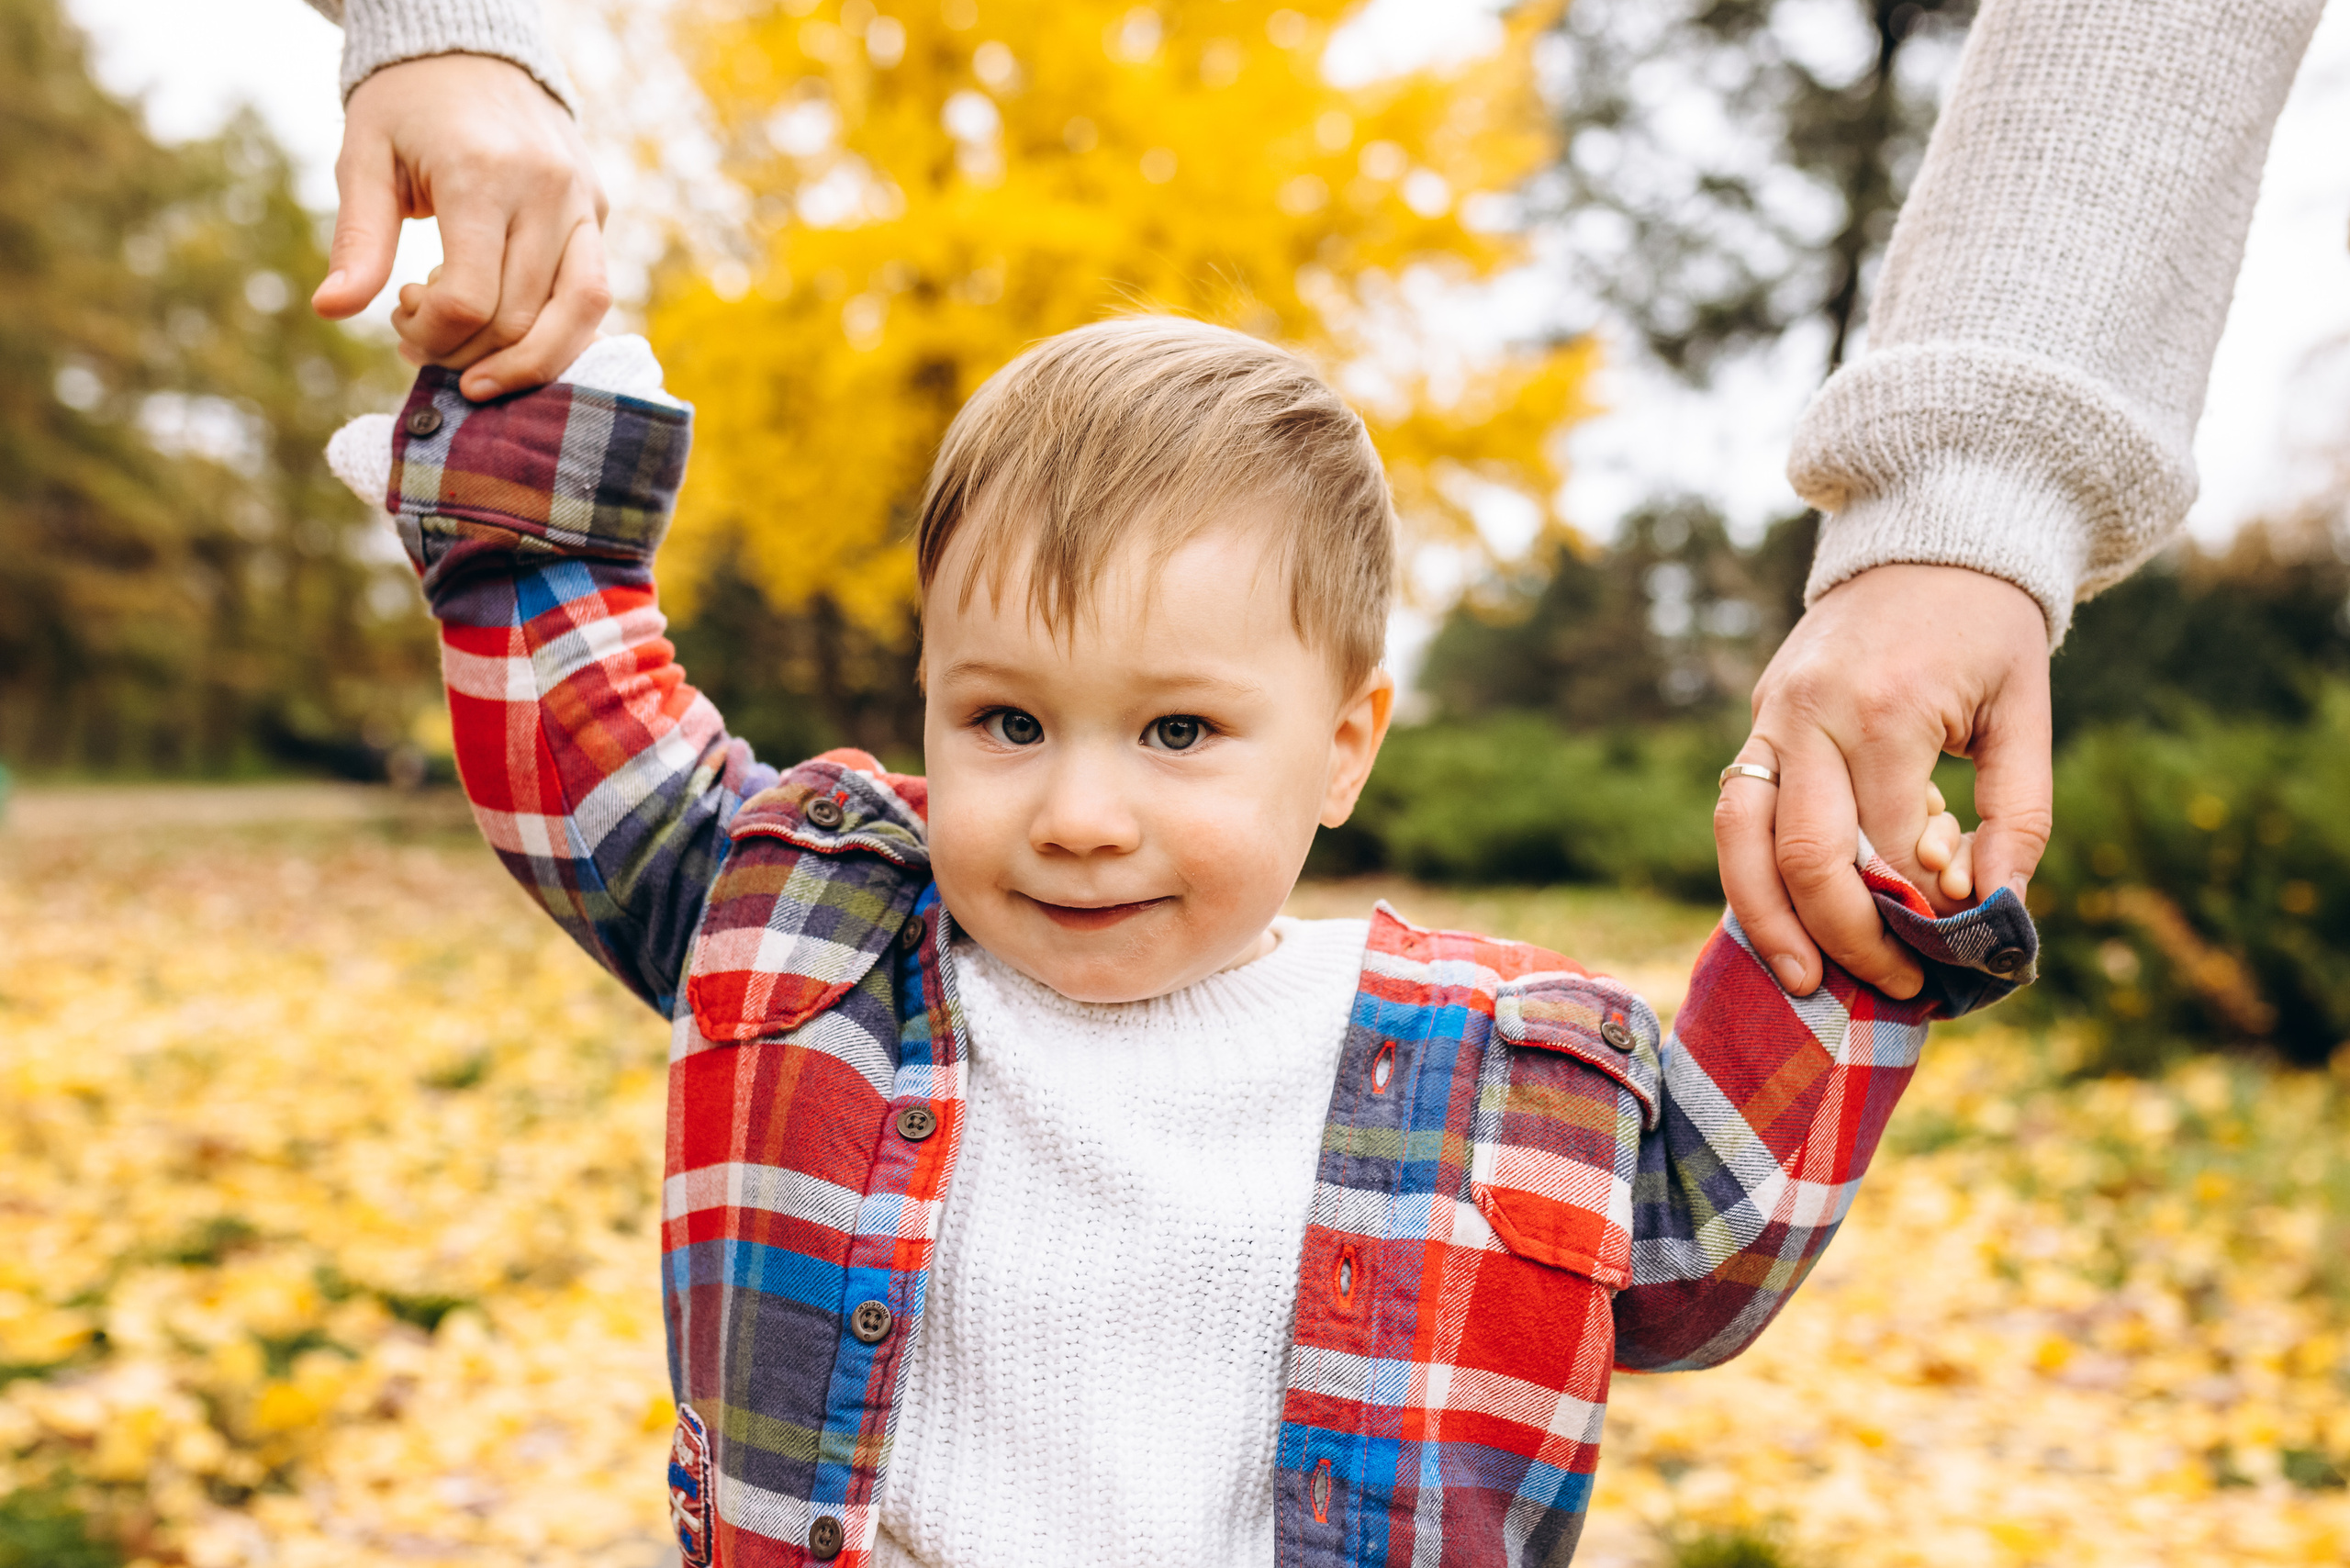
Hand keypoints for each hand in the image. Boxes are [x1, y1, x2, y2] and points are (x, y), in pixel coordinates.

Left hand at [310, 54, 609, 400]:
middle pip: (519, 319)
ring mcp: (581, 203)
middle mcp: (545, 192)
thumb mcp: (364, 158)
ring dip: (524, 362)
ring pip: (577, 318)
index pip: (468, 299)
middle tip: (423, 339)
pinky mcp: (596, 213)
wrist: (474, 50)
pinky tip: (510, 332)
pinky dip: (556, 332)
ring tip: (478, 366)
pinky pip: (591, 295)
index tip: (399, 319)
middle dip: (466, 353)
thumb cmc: (408, 106)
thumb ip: (358, 239)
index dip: (430, 334)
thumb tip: (331, 310)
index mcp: (481, 175)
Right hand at [1715, 563, 2053, 998]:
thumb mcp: (2026, 715)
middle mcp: (1813, 714)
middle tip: (1888, 987)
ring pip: (1742, 838)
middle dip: (1845, 938)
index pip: (1887, 851)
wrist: (1931, 533)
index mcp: (1888, 711)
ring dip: (1768, 919)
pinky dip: (1751, 873)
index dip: (1914, 919)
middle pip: (1806, 857)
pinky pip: (1739, 809)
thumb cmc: (1990, 629)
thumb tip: (1993, 911)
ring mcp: (1773, 713)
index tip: (1946, 964)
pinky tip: (1779, 920)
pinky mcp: (1759, 714)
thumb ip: (2018, 817)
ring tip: (1800, 979)